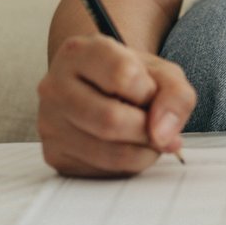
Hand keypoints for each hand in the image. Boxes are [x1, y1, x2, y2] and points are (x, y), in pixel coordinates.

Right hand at [36, 33, 194, 176]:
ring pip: (109, 153)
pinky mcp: (54, 155)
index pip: (123, 75)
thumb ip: (175, 96)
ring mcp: (49, 123)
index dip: (149, 91)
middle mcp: (54, 86)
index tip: (149, 92)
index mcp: (78, 52)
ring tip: (145, 136)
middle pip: (111, 120)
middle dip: (147, 129)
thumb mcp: (162, 73)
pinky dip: (127, 165)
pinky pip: (102, 172)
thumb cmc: (132, 79)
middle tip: (155, 125)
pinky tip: (125, 146)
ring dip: (143, 151)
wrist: (102, 89)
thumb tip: (163, 137)